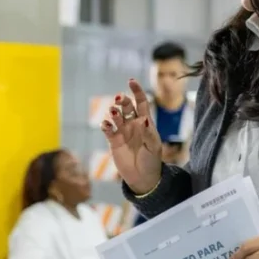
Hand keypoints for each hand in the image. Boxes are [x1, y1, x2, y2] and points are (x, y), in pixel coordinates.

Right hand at [100, 79, 162, 194]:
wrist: (143, 178)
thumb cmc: (151, 161)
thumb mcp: (153, 147)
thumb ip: (148, 133)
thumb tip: (143, 119)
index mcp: (146, 123)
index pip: (141, 102)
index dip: (137, 91)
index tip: (131, 81)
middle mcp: (133, 124)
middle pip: (126, 106)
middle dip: (122, 100)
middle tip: (118, 99)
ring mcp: (122, 132)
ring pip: (115, 116)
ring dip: (113, 112)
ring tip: (114, 113)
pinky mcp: (113, 141)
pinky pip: (107, 129)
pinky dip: (105, 125)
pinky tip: (106, 125)